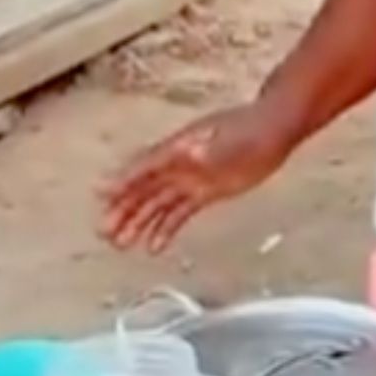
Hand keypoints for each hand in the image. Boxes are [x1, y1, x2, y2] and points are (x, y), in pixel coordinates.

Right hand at [101, 103, 294, 254]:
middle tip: (104, 232)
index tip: (101, 195)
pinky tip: (154, 247)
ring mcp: (190, 178)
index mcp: (177, 148)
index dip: (122, 181)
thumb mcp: (229, 139)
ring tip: (121, 245)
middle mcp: (177, 164)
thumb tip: (186, 150)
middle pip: (143, 189)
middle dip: (122, 210)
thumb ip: (206, 149)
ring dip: (138, 223)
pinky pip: (178, 212)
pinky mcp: (205, 191)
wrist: (275, 128)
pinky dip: (165, 228)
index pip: (143, 167)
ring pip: (156, 204)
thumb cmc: (251, 130)